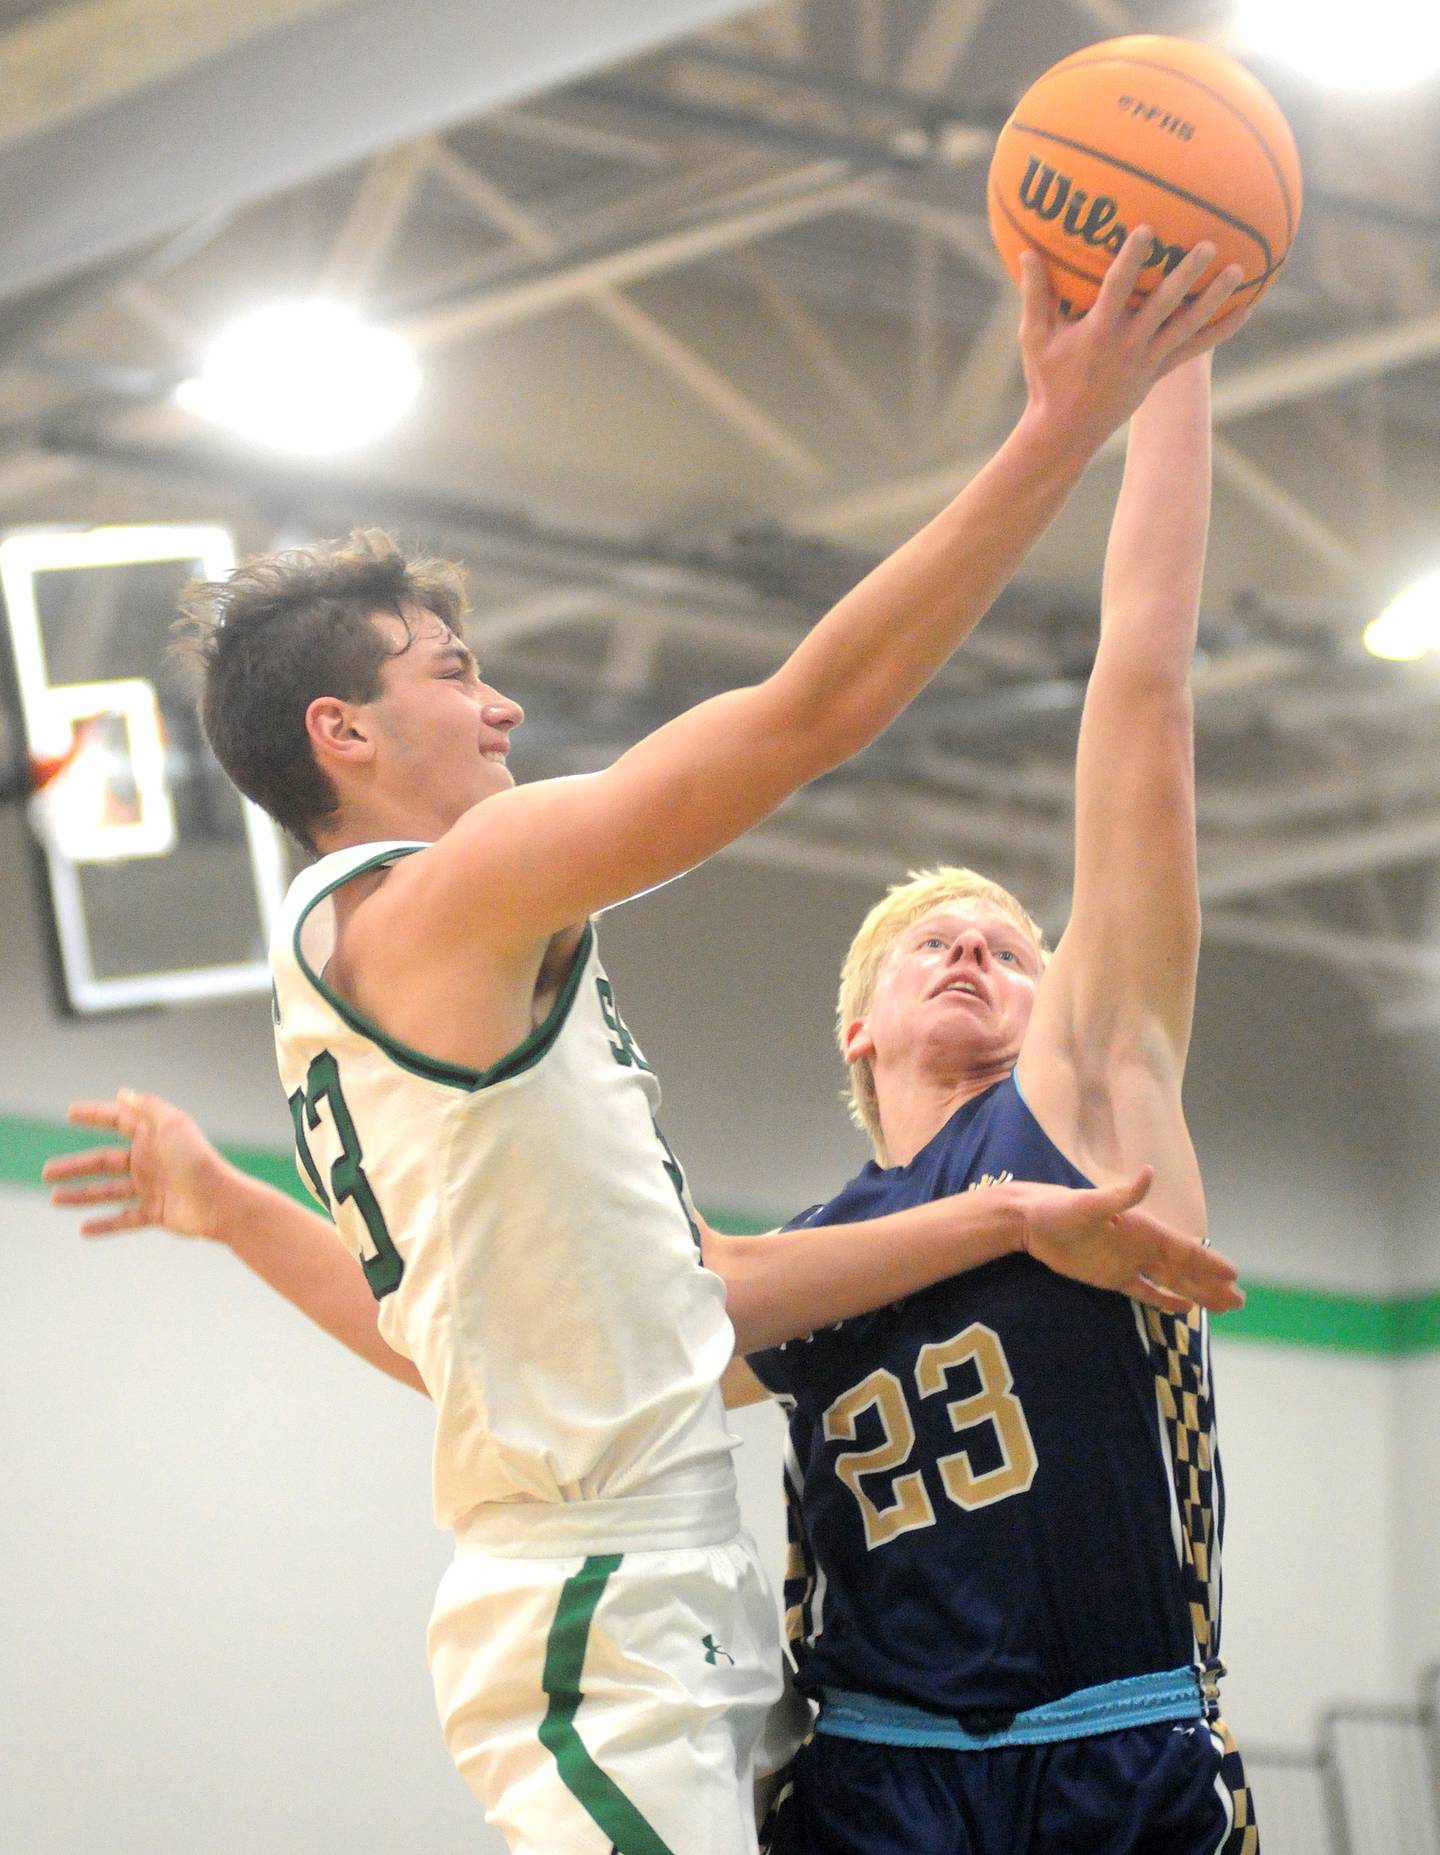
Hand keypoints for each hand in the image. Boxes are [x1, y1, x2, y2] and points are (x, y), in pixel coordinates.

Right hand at [42, 1090, 234, 1240]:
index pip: (118, 1120)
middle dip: (75, 1165)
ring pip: (108, 1191)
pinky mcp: (157, 1213)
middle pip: (104, 1161)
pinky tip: (84, 1229)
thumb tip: (122, 1093)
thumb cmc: (197, 1161)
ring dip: (81, 1195)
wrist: (220, 1202)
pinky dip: (105, 1225)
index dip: (95, 1115)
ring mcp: (152, 1187)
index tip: (69, 1113)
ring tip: (54, 1199)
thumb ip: (147, 1107)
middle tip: (45, 1171)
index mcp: (153, 1136)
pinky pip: (125, 1219)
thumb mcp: (172, 1124)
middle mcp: (150, 1160)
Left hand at [1012, 1168, 1241, 1314]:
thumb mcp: (1090, 1203)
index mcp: (1142, 1229)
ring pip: (1171, 1282)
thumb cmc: (1059, 1209)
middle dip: (1212, 1284)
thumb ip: (1122, 1195)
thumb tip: (1150, 1172)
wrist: (1031, 1221)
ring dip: (1196, 1293)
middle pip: (1184, 1270)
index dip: (1209, 1262)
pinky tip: (1184, 1309)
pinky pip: (1145, 1291)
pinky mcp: (1111, 1277)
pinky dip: (1165, 1300)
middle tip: (1240, 1302)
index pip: (1184, 1249)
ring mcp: (1128, 1262)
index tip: (1234, 1275)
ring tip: (1223, 1307)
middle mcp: (1141, 1246)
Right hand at [1017, 228, 1247, 457]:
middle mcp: (1127, 346)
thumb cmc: (1046, 381)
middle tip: (1207, 245)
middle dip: (1185, 274)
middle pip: (1163, 305)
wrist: (1066, 433)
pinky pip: (1195, 350)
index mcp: (1097, 333)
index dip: (1131, 260)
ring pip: (1187, 326)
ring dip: (1213, 298)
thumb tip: (1025, 252)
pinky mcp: (1158, 373)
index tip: (1146, 230)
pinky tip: (1245, 310)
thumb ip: (1034, 294)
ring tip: (1237, 271)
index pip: (1117, 290)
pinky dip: (1220, 330)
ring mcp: (1147, 361)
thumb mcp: (1034, 338)